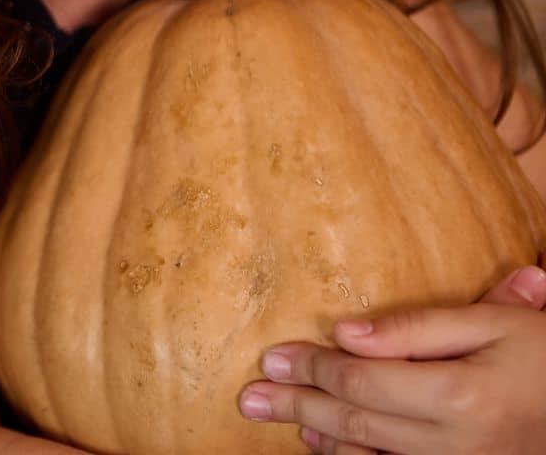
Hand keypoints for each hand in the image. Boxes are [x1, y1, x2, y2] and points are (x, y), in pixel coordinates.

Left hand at [237, 253, 545, 453]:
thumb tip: (344, 332)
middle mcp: (457, 443)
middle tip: (249, 398)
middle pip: (356, 423)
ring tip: (278, 416)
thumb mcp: (491, 324)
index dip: (312, 369)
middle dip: (298, 406)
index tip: (272, 357)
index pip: (362, 381)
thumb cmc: (542, 356)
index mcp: (460, 395)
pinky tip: (325, 445)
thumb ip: (416, 329)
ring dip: (319, 438)